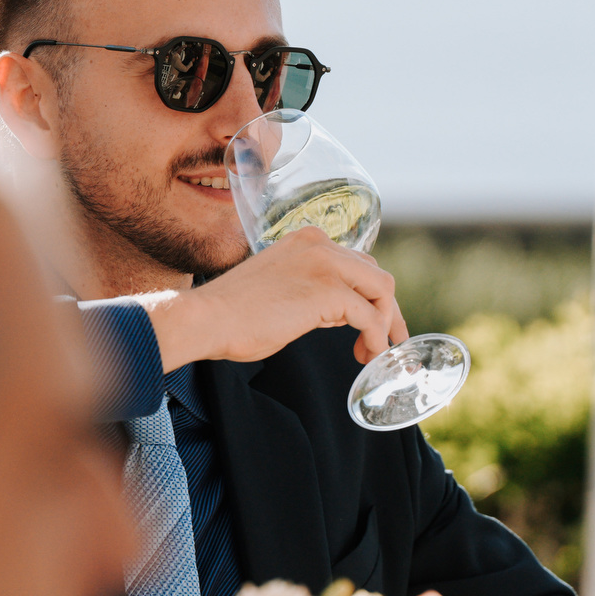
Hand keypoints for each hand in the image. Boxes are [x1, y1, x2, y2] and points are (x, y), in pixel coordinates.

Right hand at [145, 227, 408, 368]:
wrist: (206, 318)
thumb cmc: (233, 314)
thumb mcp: (282, 290)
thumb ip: (312, 292)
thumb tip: (339, 313)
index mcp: (307, 240)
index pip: (357, 263)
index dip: (371, 297)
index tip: (373, 325)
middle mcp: (320, 245)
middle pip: (376, 275)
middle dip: (388, 311)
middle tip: (388, 343)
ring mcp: (325, 265)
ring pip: (381, 291)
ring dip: (386, 325)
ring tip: (376, 354)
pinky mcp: (327, 291)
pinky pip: (369, 316)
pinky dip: (374, 338)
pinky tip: (365, 354)